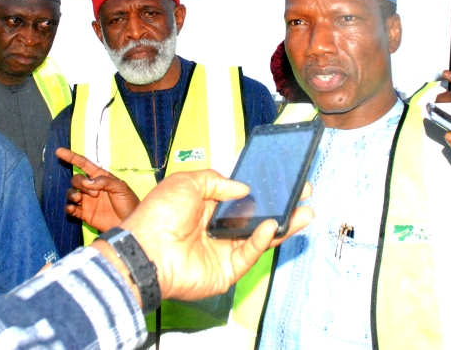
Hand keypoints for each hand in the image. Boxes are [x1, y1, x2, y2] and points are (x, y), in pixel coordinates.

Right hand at [56, 148, 139, 231]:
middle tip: (95, 194)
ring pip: (71, 193)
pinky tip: (72, 209)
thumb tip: (86, 182)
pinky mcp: (84, 214)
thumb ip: (104, 182)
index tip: (59, 151)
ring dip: (72, 194)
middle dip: (81, 184)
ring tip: (80, 200)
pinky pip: (70, 209)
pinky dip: (68, 208)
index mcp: (100, 177)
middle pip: (76, 179)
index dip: (71, 157)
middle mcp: (91, 188)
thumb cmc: (128, 203)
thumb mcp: (121, 188)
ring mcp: (87, 201)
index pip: (83, 164)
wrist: (128, 223)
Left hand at [111, 169, 312, 301]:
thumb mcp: (187, 182)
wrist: (147, 250)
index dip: (262, 189)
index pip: (241, 197)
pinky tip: (273, 226)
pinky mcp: (227, 270)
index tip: (283, 179)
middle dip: (280, 206)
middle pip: (256, 217)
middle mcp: (216, 228)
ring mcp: (223, 250)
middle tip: (303, 194)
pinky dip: (262, 240)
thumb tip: (243, 187)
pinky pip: (249, 253)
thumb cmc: (160, 214)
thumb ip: (217, 181)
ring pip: (259, 237)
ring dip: (282, 225)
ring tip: (304, 212)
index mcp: (205, 206)